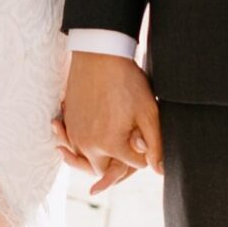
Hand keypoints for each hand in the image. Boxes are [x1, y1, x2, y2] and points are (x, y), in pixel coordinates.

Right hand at [55, 51, 163, 193]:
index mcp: (111, 145)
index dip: (143, 153)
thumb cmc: (127, 82)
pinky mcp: (68, 124)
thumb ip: (155, 145)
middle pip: (106, 168)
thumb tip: (159, 171)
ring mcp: (75, 135)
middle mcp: (88, 145)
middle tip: (128, 145)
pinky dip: (84, 145)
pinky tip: (95, 131)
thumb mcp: (148, 113)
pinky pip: (75, 145)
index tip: (144, 135)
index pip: (134, 165)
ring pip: (88, 159)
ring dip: (99, 156)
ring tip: (111, 140)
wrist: (98, 55)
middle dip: (119, 162)